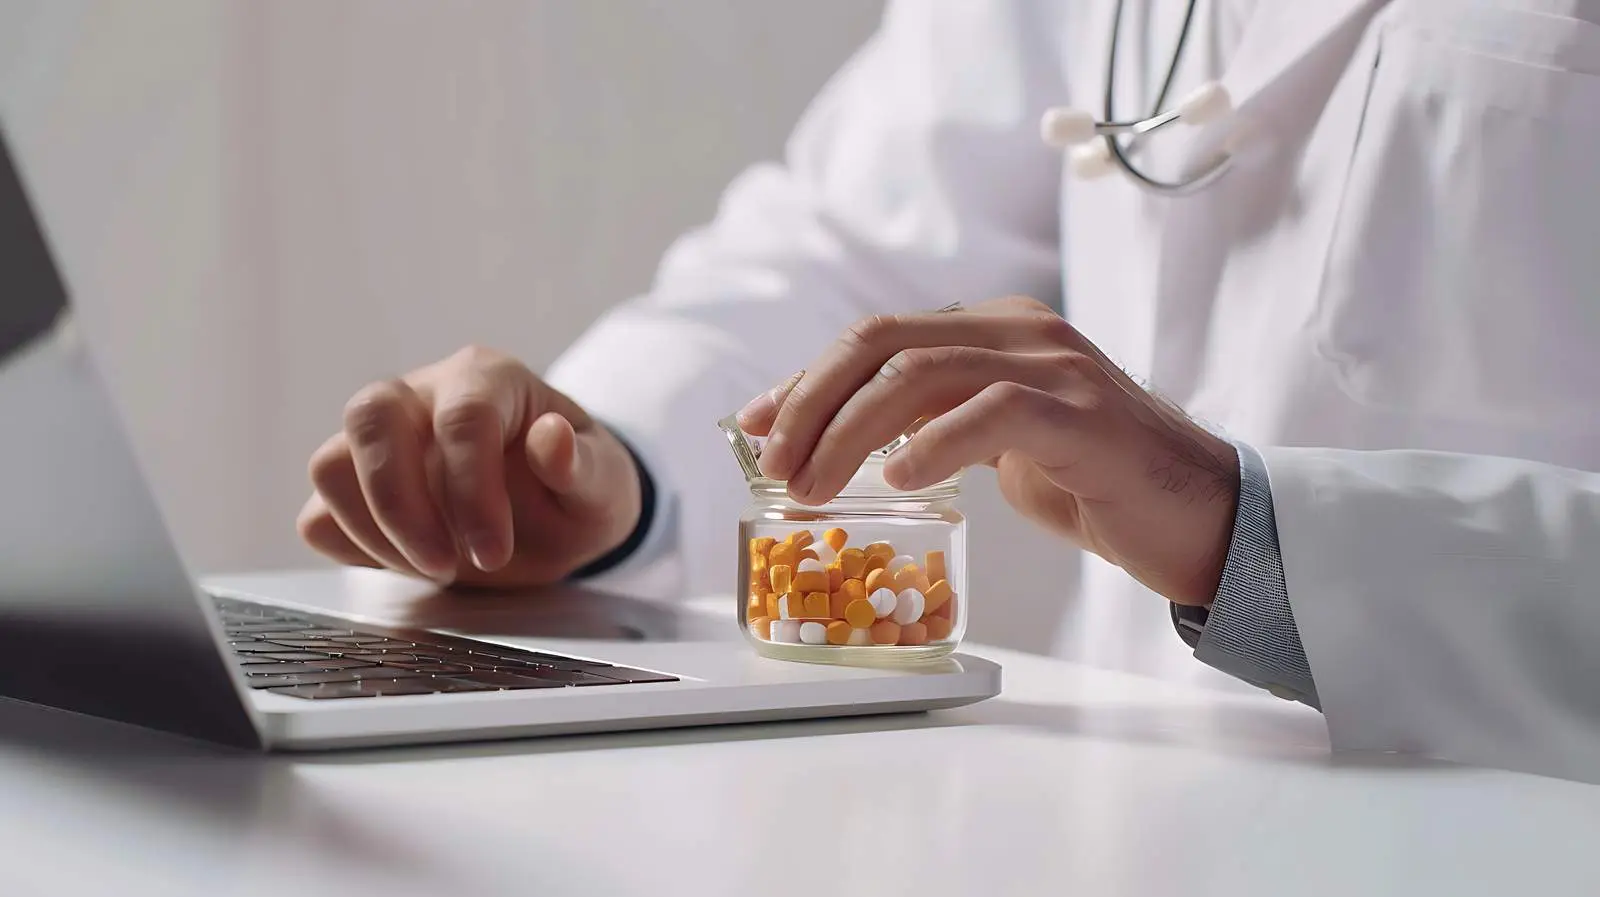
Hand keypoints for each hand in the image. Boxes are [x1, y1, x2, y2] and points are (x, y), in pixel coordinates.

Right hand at [297, 346, 642, 587]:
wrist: (558, 514)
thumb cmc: (579, 489)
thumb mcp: (605, 485)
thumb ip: (584, 465)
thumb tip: (552, 437)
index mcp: (487, 378)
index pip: (462, 418)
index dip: (472, 492)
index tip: (492, 552)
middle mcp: (423, 394)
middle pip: (371, 419)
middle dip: (400, 505)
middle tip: (443, 567)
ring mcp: (381, 440)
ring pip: (331, 466)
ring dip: (375, 532)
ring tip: (438, 567)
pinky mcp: (356, 488)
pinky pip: (320, 517)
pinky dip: (355, 550)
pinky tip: (411, 565)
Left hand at [736, 297, 1238, 605]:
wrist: (1201, 514)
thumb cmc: (1095, 482)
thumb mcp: (998, 443)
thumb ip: (937, 421)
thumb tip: (850, 439)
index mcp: (994, 329)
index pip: (876, 336)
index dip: (805, 380)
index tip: (753, 426)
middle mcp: (1021, 330)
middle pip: (884, 340)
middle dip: (811, 401)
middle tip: (774, 464)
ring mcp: (1056, 366)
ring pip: (923, 370)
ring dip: (849, 430)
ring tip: (812, 486)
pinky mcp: (1085, 415)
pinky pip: (993, 412)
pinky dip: (935, 443)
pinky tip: (899, 477)